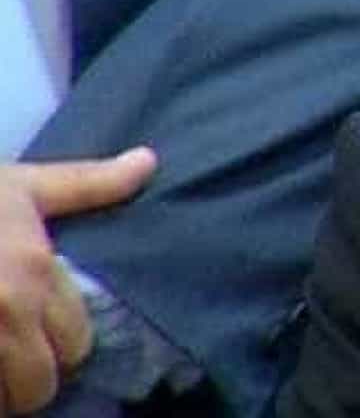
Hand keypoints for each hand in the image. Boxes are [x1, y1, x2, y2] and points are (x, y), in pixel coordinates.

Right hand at [0, 148, 156, 415]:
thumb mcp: (20, 185)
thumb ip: (86, 184)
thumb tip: (149, 162)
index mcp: (34, 273)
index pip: (76, 342)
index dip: (61, 341)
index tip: (41, 330)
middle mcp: (5, 312)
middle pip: (39, 384)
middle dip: (29, 376)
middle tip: (13, 354)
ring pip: (3, 402)